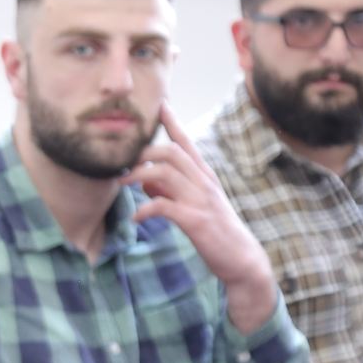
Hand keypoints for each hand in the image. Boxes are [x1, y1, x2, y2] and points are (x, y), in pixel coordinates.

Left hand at [122, 104, 277, 332]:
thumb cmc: (216, 231)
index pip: (186, 142)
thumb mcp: (194, 205)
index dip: (173, 122)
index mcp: (204, 176)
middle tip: (121, 160)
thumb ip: (170, 191)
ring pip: (165, 174)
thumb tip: (144, 182)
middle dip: (143, 152)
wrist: (241, 259)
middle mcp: (204, 182)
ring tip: (121, 183)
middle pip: (171, 152)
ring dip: (138, 176)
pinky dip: (145, 209)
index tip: (160, 103)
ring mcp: (200, 200)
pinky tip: (136, 218)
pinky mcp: (196, 221)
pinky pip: (164, 206)